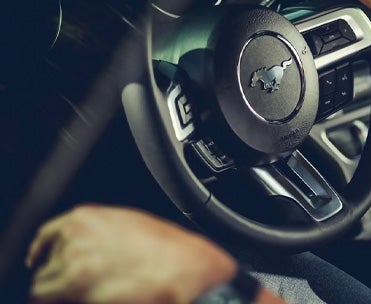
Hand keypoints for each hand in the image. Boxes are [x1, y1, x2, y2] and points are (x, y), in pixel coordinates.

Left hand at [26, 204, 236, 303]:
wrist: (188, 268)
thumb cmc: (169, 250)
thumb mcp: (131, 224)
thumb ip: (99, 231)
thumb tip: (86, 246)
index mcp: (85, 218)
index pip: (46, 236)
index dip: (44, 252)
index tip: (40, 262)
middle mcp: (73, 238)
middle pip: (45, 263)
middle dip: (58, 275)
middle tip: (80, 287)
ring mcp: (71, 264)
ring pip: (42, 284)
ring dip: (58, 292)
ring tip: (85, 294)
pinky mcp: (73, 288)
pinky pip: (45, 299)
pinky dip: (58, 301)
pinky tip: (82, 299)